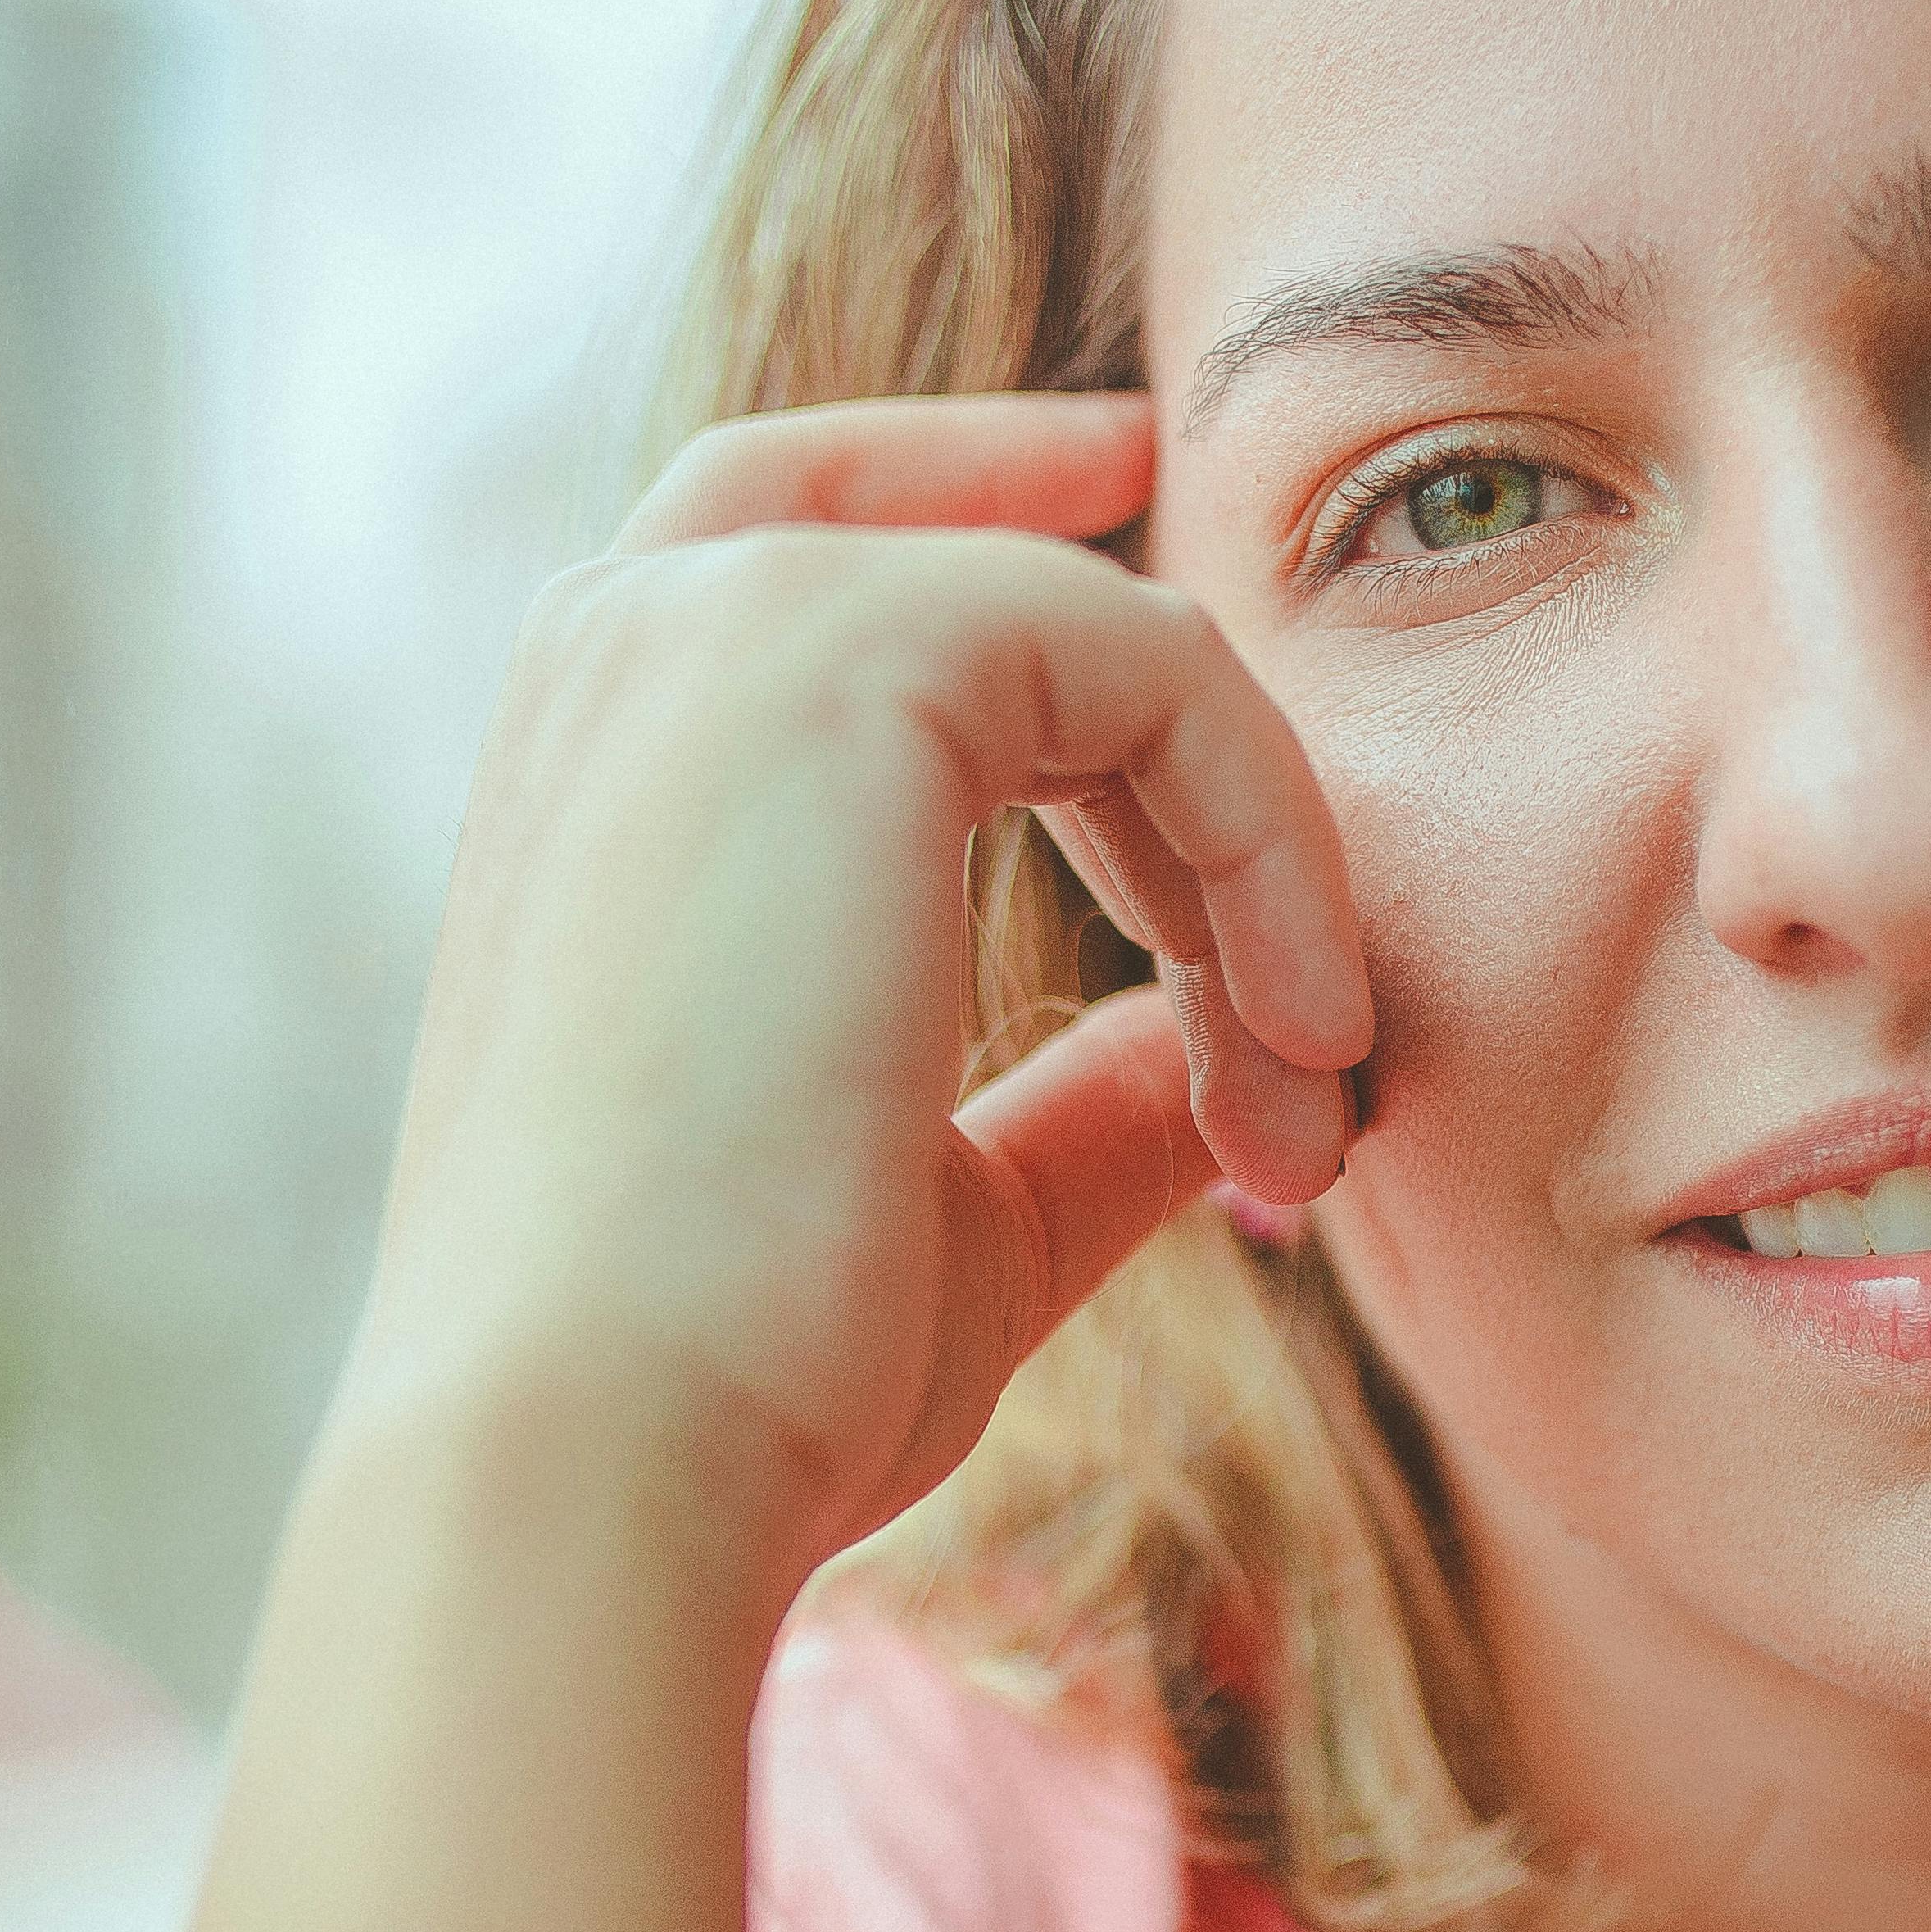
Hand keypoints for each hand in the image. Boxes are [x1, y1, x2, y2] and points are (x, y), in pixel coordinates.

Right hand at [343, 396, 1369, 1584]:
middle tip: (1320, 990)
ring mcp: (723, 620)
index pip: (809, 524)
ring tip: (1300, 1101)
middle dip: (1191, 737)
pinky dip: (1269, 835)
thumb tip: (1205, 1063)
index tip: (1137, 490)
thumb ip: (1076, 1107)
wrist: (610, 1444)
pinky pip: (1153, 662)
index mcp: (611, 759)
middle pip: (971, 546)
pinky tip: (1297, 1038)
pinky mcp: (843, 639)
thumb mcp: (949, 1209)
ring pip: (1100, 634)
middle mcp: (635, 645)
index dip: (982, 487)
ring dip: (1249, 854)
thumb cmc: (751, 1366)